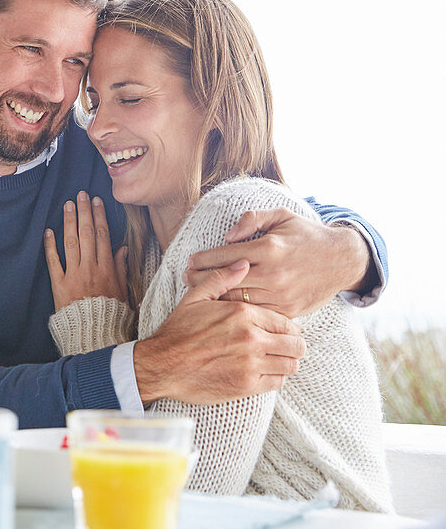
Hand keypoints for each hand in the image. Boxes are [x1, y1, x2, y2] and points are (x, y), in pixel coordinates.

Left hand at [43, 191, 127, 311]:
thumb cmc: (110, 313)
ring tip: (67, 205)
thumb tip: (122, 248)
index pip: (103, 236)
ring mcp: (74, 275)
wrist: (93, 333)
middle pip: (87, 234)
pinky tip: (48, 231)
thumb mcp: (122, 290)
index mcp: (107, 268)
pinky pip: (54, 262)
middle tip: (81, 195)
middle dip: (84, 212)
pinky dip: (50, 246)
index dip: (99, 217)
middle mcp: (90, 268)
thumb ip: (120, 268)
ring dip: (69, 222)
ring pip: (71, 243)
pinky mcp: (59, 284)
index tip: (96, 202)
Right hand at [134, 260, 305, 405]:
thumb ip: (222, 279)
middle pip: (296, 345)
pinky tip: (263, 373)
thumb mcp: (195, 298)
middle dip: (293, 346)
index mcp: (242, 314)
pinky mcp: (247, 385)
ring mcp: (251, 364)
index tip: (282, 332)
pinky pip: (278, 382)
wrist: (162, 365)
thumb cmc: (178, 332)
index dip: (288, 328)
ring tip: (275, 360)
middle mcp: (251, 338)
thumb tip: (244, 263)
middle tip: (283, 347)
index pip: (287, 322)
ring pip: (291, 365)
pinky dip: (275, 378)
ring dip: (286, 362)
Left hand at [183, 208, 371, 317]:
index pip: (225, 255)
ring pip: (238, 299)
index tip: (190, 260)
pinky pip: (256, 313)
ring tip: (197, 294)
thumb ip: (252, 218)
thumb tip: (227, 234)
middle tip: (184, 278)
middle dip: (201, 279)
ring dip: (214, 297)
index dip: (203, 259)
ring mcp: (281, 294)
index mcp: (269, 248)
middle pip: (226, 279)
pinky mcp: (288, 310)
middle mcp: (273, 273)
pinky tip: (222, 307)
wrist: (342, 260)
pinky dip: (237, 310)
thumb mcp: (282, 216)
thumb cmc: (307, 235)